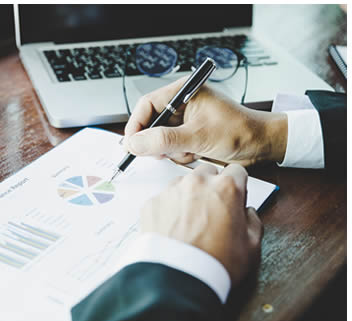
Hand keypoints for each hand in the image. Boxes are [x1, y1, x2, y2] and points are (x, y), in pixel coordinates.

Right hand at [123, 77, 288, 165]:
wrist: (262, 147)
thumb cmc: (239, 131)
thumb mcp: (197, 136)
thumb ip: (163, 140)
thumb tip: (134, 143)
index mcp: (184, 92)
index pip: (147, 105)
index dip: (137, 124)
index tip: (131, 143)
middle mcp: (182, 105)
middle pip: (151, 123)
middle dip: (156, 141)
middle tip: (160, 152)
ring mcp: (185, 122)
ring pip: (159, 139)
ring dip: (170, 150)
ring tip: (188, 151)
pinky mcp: (189, 136)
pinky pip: (171, 148)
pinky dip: (179, 155)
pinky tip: (195, 154)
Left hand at [140, 163, 262, 285]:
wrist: (177, 278)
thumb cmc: (213, 264)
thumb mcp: (250, 247)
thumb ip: (253, 222)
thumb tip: (248, 214)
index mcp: (226, 188)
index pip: (236, 171)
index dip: (236, 185)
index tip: (233, 197)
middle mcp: (197, 183)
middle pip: (207, 174)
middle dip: (210, 187)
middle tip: (211, 211)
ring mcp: (171, 191)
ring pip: (182, 184)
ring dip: (188, 196)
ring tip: (189, 223)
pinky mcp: (151, 203)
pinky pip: (163, 199)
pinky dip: (167, 209)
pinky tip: (172, 229)